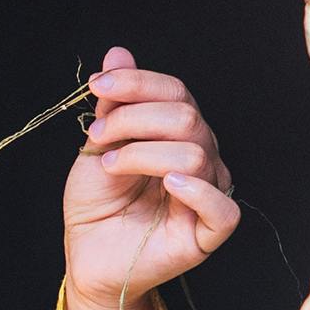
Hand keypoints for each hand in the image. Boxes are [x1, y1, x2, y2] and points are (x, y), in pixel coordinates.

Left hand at [62, 52, 238, 309]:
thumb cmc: (96, 204)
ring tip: (110, 166)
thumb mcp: (98, 145)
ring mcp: (208, 193)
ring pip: (195, 153)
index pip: (175, 92)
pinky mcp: (208, 232)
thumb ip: (114, 104)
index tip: (96, 87)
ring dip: (142, 153)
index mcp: (178, 133)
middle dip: (134, 118)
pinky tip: (166, 184)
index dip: (136, 83)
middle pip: (186, 117)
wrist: (88, 256)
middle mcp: (200, 157)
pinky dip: (196, 190)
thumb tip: (119, 52)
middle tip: (97, 137)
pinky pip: (222, 207)